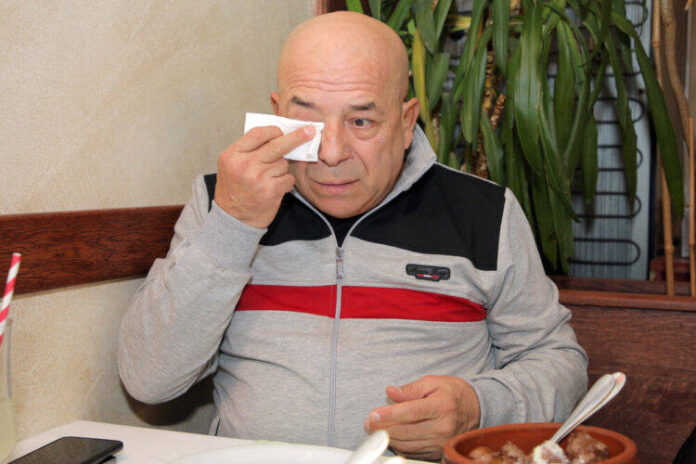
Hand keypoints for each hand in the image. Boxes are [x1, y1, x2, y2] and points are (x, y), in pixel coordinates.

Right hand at [214, 125, 314, 227]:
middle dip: (296, 137)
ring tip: (270, 179)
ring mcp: (258, 177)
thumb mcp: (231, 166)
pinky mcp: (271, 190)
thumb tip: (278, 135)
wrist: (233, 219)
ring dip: (282, 170)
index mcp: (232, 155)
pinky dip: (286, 182)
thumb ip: (248, 150)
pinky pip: (288, 178)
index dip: (274, 130)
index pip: (257, 133)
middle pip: (276, 145)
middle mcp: (244, 164)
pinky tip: (275, 188)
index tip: (284, 129)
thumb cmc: (235, 190)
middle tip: (310, 130)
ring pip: (283, 163)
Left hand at [364, 375, 480, 460]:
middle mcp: (443, 427)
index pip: (410, 412)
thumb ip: (411, 389)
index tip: (373, 414)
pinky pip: (414, 453)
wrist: (477, 409)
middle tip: (369, 422)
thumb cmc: (453, 393)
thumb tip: (390, 392)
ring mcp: (441, 442)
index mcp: (441, 406)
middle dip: (383, 428)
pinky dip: (399, 446)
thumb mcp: (434, 382)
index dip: (389, 415)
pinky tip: (391, 438)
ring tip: (375, 430)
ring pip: (408, 445)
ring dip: (388, 439)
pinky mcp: (439, 452)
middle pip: (406, 432)